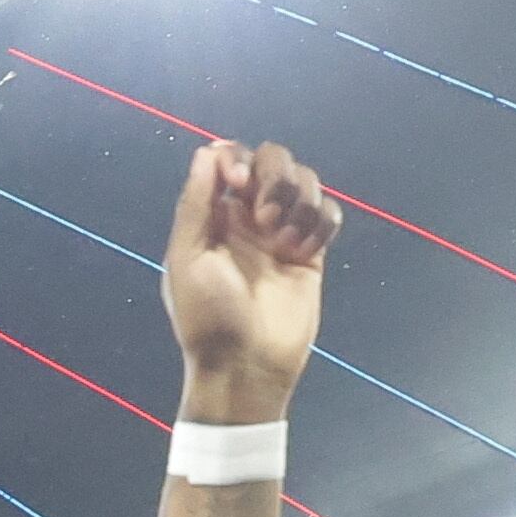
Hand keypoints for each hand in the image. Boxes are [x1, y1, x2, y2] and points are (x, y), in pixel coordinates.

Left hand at [160, 140, 332, 422]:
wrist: (247, 365)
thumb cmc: (207, 317)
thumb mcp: (187, 258)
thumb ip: (196, 204)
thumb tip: (207, 151)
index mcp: (213, 215)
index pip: (229, 159)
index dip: (237, 157)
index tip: (237, 181)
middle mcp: (249, 217)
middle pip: (273, 160)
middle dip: (274, 176)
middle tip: (265, 218)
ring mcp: (283, 232)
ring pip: (305, 181)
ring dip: (299, 201)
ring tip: (284, 242)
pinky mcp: (313, 253)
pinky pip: (327, 213)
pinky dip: (321, 221)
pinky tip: (304, 250)